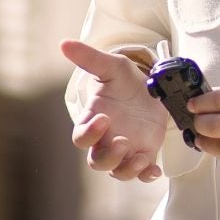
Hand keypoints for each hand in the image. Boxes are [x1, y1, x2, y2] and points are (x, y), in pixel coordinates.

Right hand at [61, 40, 169, 181]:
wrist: (151, 89)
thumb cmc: (126, 80)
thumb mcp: (112, 66)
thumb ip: (89, 58)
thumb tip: (64, 43)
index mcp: (94, 120)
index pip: (81, 138)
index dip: (89, 133)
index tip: (105, 118)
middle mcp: (106, 140)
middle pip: (96, 162)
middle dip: (109, 157)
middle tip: (123, 142)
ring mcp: (126, 149)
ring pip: (117, 172)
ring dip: (127, 169)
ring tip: (142, 158)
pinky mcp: (144, 154)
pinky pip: (141, 174)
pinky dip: (146, 175)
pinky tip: (154, 169)